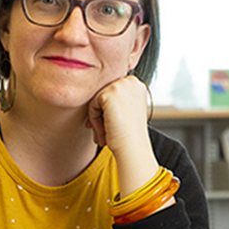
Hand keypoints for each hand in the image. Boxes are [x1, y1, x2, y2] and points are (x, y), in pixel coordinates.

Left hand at [85, 75, 163, 198]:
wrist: (132, 146)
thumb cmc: (129, 134)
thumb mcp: (125, 111)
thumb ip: (115, 100)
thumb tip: (97, 99)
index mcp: (136, 85)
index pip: (111, 92)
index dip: (107, 111)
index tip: (109, 126)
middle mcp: (130, 81)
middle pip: (103, 95)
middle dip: (101, 115)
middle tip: (103, 134)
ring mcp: (120, 85)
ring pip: (97, 100)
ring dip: (97, 119)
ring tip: (102, 136)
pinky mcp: (109, 92)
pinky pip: (92, 105)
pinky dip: (94, 120)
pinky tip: (103, 132)